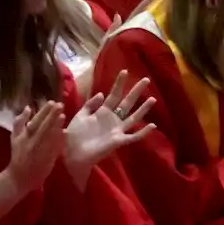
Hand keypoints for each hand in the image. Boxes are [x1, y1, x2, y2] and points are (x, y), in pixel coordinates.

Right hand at [7, 102, 66, 196]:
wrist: (21, 176)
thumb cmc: (18, 154)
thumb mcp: (14, 137)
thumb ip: (19, 122)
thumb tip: (27, 107)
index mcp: (24, 137)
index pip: (34, 121)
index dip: (43, 112)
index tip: (51, 102)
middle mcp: (32, 143)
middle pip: (43, 127)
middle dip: (52, 116)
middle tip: (60, 105)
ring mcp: (41, 151)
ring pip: (50, 137)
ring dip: (57, 126)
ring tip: (63, 115)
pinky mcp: (48, 159)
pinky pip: (55, 148)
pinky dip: (60, 140)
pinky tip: (66, 132)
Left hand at [64, 70, 155, 188]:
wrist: (71, 153)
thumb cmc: (74, 135)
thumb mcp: (80, 115)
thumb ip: (90, 105)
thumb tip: (101, 93)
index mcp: (103, 112)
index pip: (113, 94)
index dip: (119, 84)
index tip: (124, 71)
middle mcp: (112, 119)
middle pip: (127, 103)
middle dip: (136, 91)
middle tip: (146, 79)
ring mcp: (116, 130)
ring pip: (133, 117)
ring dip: (143, 109)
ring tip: (153, 99)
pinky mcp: (117, 141)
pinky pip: (133, 137)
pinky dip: (143, 132)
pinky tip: (152, 126)